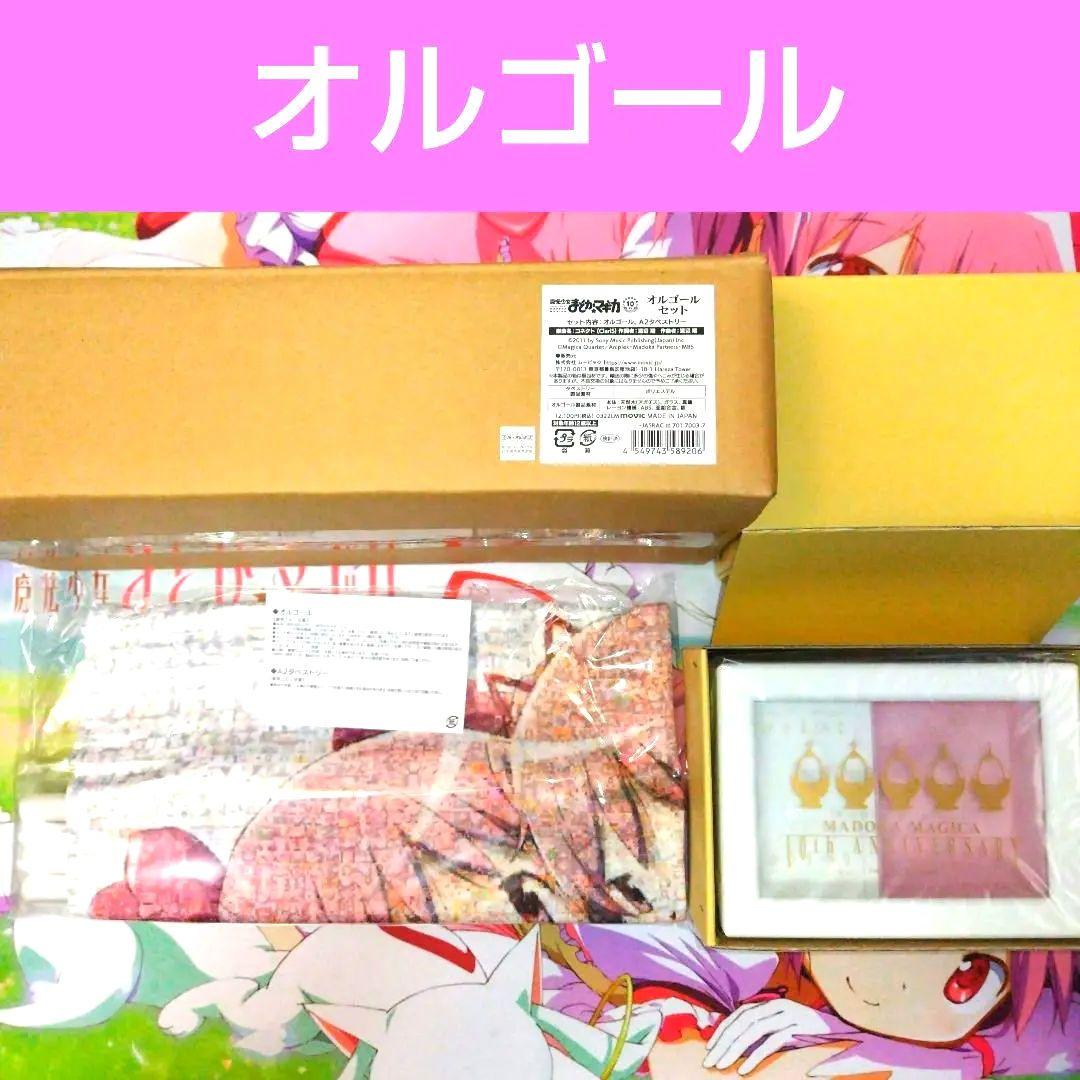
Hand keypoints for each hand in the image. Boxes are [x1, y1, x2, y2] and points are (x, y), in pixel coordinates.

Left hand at [703, 999, 830, 1074]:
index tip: (709, 1048)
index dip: (722, 1030)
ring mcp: (786, 1015)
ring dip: (734, 1050)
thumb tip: (737, 1044)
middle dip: (723, 1042)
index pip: (738, 1015)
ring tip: (721, 1066)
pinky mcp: (797, 1028)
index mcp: (769, 1003)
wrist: (840, 1026)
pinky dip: (755, 1056)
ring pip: (753, 1031)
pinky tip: (744, 1070)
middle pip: (742, 1022)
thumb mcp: (782, 1026)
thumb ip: (763, 1029)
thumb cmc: (807, 1030)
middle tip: (709, 1061)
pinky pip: (772, 1043)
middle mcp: (775, 1005)